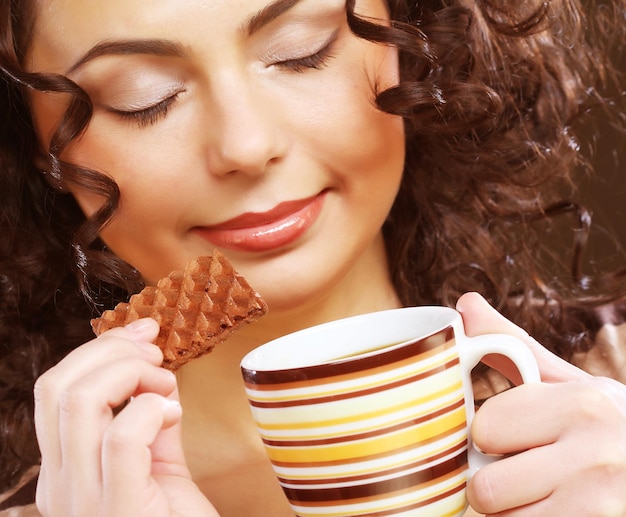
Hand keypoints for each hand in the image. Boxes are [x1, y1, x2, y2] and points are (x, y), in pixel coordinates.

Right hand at [34, 318, 218, 516]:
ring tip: (166, 388)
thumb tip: (153, 371)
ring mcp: (84, 502)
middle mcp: (60, 486)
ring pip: (79, 402)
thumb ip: (149, 418)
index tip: (143, 333)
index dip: (99, 348)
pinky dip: (149, 409)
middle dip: (112, 351)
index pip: (54, 389)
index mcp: (63, 470)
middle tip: (156, 356)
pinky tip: (173, 415)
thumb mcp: (158, 461)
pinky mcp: (120, 510)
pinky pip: (121, 438)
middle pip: (58, 386)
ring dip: (132, 374)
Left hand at [457, 292, 625, 516]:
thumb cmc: (612, 432)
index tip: (523, 437)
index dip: (494, 437)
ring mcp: (600, 506)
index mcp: (583, 404)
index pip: (484, 428)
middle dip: (498, 484)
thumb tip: (464, 304)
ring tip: (549, 497)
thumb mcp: (574, 387)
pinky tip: (562, 514)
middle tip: (533, 475)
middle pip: (485, 486)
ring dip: (513, 515)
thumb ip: (515, 348)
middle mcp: (598, 455)